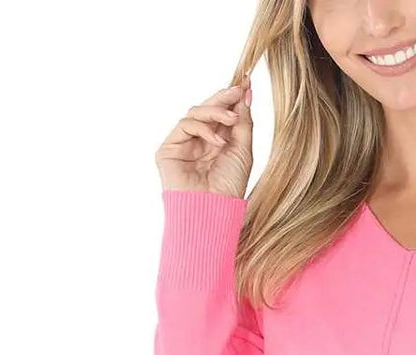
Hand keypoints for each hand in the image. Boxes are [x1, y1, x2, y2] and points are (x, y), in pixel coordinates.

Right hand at [155, 77, 253, 197]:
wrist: (213, 210)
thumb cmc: (229, 187)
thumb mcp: (242, 151)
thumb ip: (242, 123)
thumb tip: (245, 95)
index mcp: (218, 144)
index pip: (222, 115)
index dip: (232, 99)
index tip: (246, 84)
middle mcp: (200, 142)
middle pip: (208, 110)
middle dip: (224, 97)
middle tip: (238, 88)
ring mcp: (183, 145)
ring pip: (195, 113)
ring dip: (215, 112)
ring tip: (231, 120)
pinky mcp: (169, 149)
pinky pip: (185, 125)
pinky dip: (203, 128)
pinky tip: (217, 141)